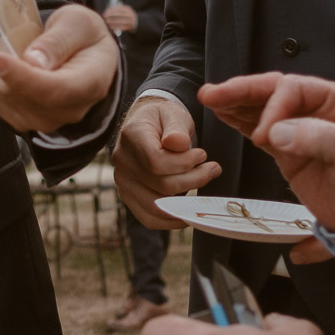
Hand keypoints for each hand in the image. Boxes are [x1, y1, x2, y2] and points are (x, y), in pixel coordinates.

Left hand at [0, 4, 119, 133]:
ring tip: (22, 47)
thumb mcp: (78, 23)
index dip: (22, 77)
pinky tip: (13, 63)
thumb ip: (58, 40)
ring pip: (1, 93)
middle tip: (21, 34)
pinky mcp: (20, 119)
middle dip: (8, 60)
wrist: (84, 56)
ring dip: (1, 63)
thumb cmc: (83, 37)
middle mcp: (68, 111)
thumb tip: (32, 61)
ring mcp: (43, 120)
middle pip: (22, 96)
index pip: (54, 90)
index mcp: (90, 84)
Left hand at [102, 3, 137, 33]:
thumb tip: (107, 11)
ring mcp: (131, 21)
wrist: (138, 23)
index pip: (118, 8)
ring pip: (120, 21)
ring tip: (106, 22)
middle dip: (111, 16)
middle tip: (104, 17)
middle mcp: (130, 14)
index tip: (105, 13)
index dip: (111, 11)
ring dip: (112, 22)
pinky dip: (116, 27)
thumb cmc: (127, 16)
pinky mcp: (131, 27)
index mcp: (128, 9)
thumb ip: (117, 10)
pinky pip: (122, 27)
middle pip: (119, 14)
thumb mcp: (124, 11)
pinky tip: (110, 27)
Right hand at [113, 94, 216, 226]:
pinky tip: (188, 211)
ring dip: (187, 201)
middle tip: (212, 169)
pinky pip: (148, 218)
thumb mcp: (173, 114)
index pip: (156, 162)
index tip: (203, 154)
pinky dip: (171, 221)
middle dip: (194, 179)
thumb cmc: (163, 119)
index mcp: (131, 137)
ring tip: (203, 186)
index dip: (184, 163)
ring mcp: (123, 182)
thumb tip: (178, 144)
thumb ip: (176, 128)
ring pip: (156, 206)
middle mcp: (122, 162)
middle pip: (161, 185)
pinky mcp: (129, 196)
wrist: (147, 125)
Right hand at [201, 73, 334, 232]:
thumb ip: (321, 139)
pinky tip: (223, 114)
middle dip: (242, 91)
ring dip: (236, 102)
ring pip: (263, 108)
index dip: (274, 108)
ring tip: (210, 98)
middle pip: (274, 91)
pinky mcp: (290, 151)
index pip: (296, 89)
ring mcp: (302, 130)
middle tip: (214, 94)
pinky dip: (240, 121)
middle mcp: (320, 109)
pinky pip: (260, 129)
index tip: (265, 137)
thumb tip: (278, 132)